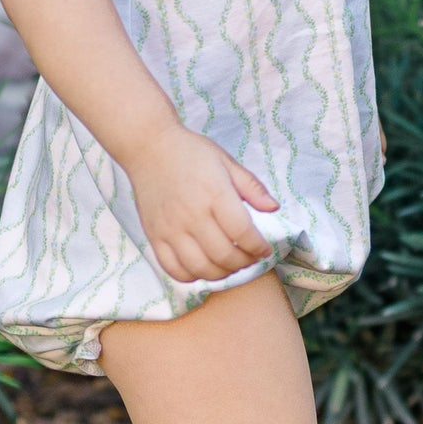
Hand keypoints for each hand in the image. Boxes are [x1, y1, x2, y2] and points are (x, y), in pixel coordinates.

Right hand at [126, 126, 279, 285]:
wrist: (149, 147)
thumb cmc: (190, 153)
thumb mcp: (226, 161)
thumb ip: (251, 186)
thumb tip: (273, 208)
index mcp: (214, 194)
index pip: (242, 232)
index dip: (258, 247)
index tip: (265, 249)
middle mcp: (192, 215)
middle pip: (224, 255)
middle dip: (244, 263)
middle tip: (250, 258)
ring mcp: (171, 229)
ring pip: (201, 268)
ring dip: (221, 274)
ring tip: (229, 265)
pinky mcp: (155, 236)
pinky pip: (174, 269)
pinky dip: (192, 276)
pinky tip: (203, 267)